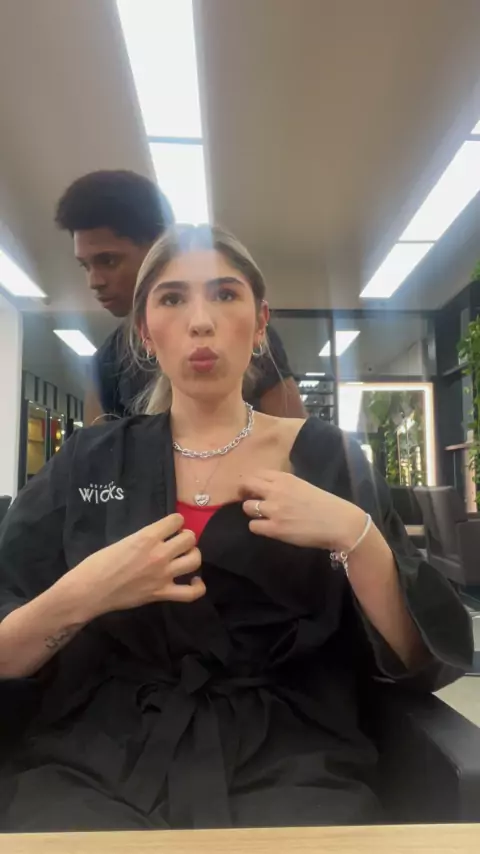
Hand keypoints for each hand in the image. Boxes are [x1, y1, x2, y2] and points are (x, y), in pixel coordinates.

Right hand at [68, 514, 204, 619]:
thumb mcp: (123, 541)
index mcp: (147, 536)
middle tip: (177, 542)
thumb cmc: (98, 563)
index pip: (176, 520)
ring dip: (192, 555)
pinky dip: (198, 587)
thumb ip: (144, 539)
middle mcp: (159, 554)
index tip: (171, 527)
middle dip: (186, 537)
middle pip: (189, 538)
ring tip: (185, 557)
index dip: (175, 522)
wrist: (89, 590)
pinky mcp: (162, 594)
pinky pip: (191, 593)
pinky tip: (195, 581)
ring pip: (195, 560)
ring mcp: (163, 575)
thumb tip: (158, 538)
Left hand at [241, 470, 365, 550]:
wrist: (339, 523)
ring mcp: (274, 510)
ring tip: (261, 516)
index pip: (256, 474)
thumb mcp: (303, 486)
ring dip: (252, 512)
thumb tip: (269, 487)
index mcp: (285, 478)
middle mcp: (276, 490)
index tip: (254, 488)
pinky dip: (258, 527)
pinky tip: (267, 528)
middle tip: (250, 500)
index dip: (252, 482)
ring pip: (247, 507)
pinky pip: (253, 526)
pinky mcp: (275, 528)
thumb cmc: (325, 504)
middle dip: (244, 492)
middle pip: (246, 485)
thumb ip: (285, 485)